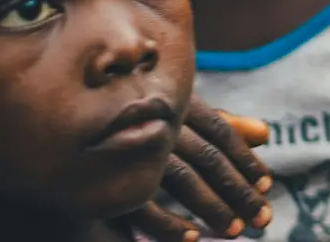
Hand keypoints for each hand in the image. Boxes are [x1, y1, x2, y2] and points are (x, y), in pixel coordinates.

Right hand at [120, 97, 272, 241]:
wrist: (61, 120)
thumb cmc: (131, 114)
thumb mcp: (176, 112)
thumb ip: (219, 123)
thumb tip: (267, 133)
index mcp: (175, 101)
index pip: (219, 131)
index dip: (244, 158)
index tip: (267, 184)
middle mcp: (157, 121)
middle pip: (207, 158)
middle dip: (237, 190)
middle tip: (264, 218)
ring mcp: (132, 148)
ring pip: (181, 180)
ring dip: (210, 208)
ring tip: (234, 231)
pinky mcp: (105, 178)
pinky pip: (141, 205)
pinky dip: (167, 224)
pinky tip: (190, 240)